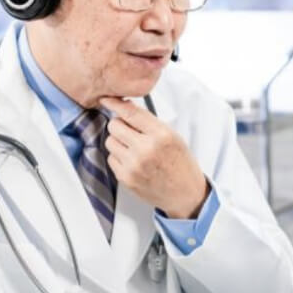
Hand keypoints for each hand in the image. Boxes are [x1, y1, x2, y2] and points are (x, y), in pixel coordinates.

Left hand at [100, 97, 208, 218]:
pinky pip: (111, 158)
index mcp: (161, 135)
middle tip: (128, 130)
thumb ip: (150, 123)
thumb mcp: (174, 137)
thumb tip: (126, 108)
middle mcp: (146, 149)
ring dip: (118, 141)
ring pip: (110, 141)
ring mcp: (134, 165)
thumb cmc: (181, 165)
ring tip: (133, 148)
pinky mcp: (126, 178)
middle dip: (119, 125)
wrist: (185, 193)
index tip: (107, 99)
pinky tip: (133, 161)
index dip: (116, 103)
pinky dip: (119, 157)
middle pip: (115, 126)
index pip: (131, 113)